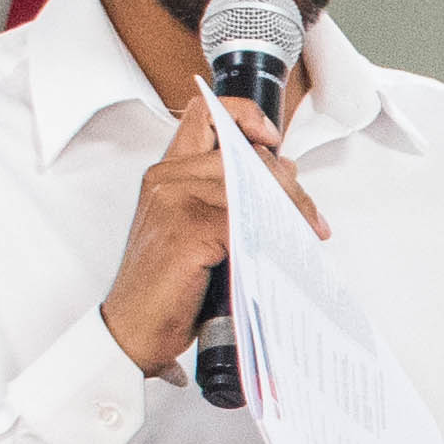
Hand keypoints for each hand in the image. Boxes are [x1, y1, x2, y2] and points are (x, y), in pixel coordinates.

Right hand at [97, 96, 331, 376]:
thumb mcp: (200, 230)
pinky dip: (270, 232)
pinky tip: (278, 252)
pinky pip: (245, 217)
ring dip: (288, 209)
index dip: (244, 115)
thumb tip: (285, 176)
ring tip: (303, 236)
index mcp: (168, 173)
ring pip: (252, 183)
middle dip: (289, 184)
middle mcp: (167, 178)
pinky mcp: (187, 229)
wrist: (134, 330)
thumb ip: (229, 197)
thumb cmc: (169, 287)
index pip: (206, 114)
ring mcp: (174, 200)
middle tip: (309, 217)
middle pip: (245, 153)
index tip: (272, 138)